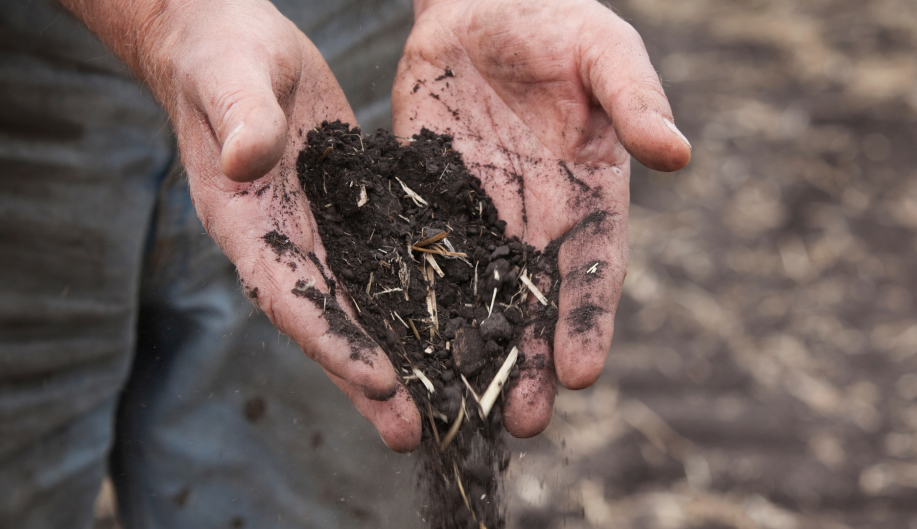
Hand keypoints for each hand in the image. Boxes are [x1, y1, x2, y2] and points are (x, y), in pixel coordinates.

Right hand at [62, 0, 420, 450]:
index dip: (331, 340)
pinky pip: (382, 263)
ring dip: (398, 354)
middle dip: (370, 377)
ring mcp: (315, 233)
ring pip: (361, 305)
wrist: (233, 46)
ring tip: (442, 403)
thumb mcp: (232, 79)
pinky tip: (451, 326)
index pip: (287, 293)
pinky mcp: (348, 212)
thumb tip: (247, 161)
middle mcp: (281, 242)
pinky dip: (412, 299)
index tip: (377, 379)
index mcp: (244, 222)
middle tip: (414, 430)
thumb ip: (240, 119)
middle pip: (329, 321)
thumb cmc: (222, 57)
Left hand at [392, 0, 689, 437]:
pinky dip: (420, 307)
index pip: (594, 271)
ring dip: (476, 353)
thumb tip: (677, 154)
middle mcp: (537, 220)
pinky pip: (426, 261)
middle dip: (532, 364)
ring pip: (480, 298)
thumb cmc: (555, 20)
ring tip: (467, 410)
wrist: (480, 1)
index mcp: (589, 196)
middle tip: (523, 423)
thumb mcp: (604, 51)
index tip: (583, 374)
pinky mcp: (430, 203)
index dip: (589, 322)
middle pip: (537, 304)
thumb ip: (634, 100)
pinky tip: (409, 350)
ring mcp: (481, 217)